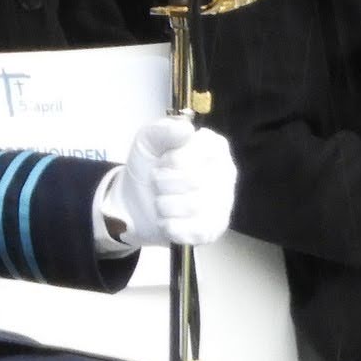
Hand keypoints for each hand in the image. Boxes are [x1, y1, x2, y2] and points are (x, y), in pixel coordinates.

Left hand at [105, 115, 236, 248]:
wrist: (133, 202)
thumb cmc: (148, 166)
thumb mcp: (147, 141)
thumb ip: (163, 130)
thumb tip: (186, 129)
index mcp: (215, 147)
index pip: (190, 156)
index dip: (168, 162)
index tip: (162, 161)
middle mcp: (226, 173)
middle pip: (193, 181)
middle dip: (163, 183)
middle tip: (160, 182)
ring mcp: (223, 203)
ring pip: (191, 206)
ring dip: (164, 205)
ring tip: (163, 199)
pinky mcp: (214, 229)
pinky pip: (192, 230)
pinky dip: (170, 226)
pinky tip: (168, 220)